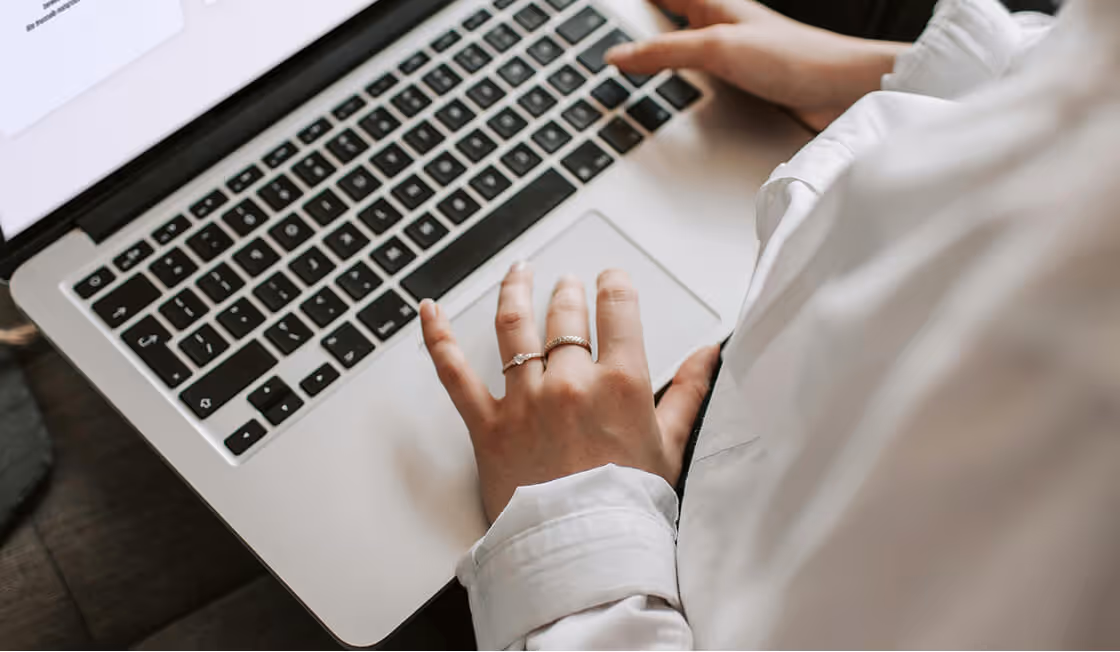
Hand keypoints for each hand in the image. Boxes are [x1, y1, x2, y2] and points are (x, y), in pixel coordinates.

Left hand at [419, 263, 720, 522]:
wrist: (583, 554)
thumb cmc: (628, 507)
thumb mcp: (670, 446)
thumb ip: (689, 391)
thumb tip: (709, 353)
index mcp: (619, 384)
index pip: (617, 309)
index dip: (614, 285)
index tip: (611, 279)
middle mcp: (569, 383)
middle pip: (565, 316)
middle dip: (568, 291)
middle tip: (569, 283)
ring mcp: (524, 401)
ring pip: (514, 326)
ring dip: (517, 291)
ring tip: (520, 272)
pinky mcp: (488, 425)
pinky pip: (454, 373)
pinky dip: (437, 338)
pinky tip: (429, 311)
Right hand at [606, 0, 906, 130]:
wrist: (842, 93)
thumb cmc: (794, 59)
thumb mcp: (717, 49)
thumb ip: (664, 52)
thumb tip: (617, 55)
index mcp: (714, 5)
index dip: (641, 4)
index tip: (611, 10)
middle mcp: (722, 26)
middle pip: (670, 18)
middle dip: (644, 29)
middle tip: (614, 39)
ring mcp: (733, 56)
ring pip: (684, 50)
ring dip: (660, 57)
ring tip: (630, 66)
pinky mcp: (744, 86)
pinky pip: (701, 81)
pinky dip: (682, 86)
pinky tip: (674, 101)